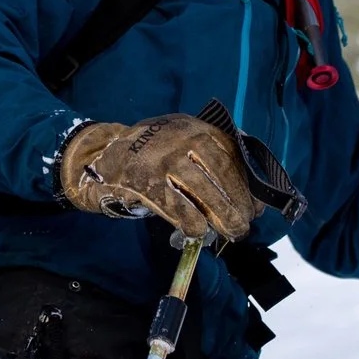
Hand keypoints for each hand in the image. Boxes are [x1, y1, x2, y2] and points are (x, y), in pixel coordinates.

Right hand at [58, 115, 257, 241]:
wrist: (100, 155)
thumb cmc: (151, 156)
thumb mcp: (180, 144)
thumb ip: (208, 161)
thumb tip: (246, 198)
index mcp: (193, 126)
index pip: (230, 153)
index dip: (247, 181)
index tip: (258, 205)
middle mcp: (180, 136)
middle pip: (220, 170)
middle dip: (237, 201)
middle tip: (244, 224)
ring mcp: (161, 156)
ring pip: (201, 188)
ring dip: (221, 214)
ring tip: (231, 231)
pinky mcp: (143, 178)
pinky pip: (175, 204)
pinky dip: (190, 221)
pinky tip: (198, 231)